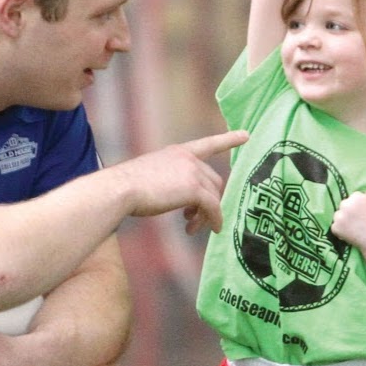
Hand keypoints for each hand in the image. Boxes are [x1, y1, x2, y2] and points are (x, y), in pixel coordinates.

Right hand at [127, 129, 247, 228]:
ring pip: (213, 197)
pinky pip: (213, 207)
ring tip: (192, 228)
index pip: (208, 144)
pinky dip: (214, 220)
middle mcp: (188, 158)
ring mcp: (192, 172)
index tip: (246, 135)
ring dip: (206, 215)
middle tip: (193, 219)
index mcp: (178, 152)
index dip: (228, 140)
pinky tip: (210, 230)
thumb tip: (186, 203)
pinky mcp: (194, 189)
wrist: (119, 189)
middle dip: (209, 202)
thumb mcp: (153, 176)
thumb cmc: (127, 187)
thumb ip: (171, 182)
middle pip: (213, 181)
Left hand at [330, 188, 365, 252]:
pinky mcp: (336, 227)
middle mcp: (346, 204)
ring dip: (343, 219)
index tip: (364, 211)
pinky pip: (335, 227)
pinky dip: (340, 231)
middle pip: (345, 204)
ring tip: (353, 227)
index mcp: (357, 196)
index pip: (355, 196)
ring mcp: (339, 216)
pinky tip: (349, 234)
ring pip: (338, 215)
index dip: (360, 204)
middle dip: (350, 210)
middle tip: (358, 220)